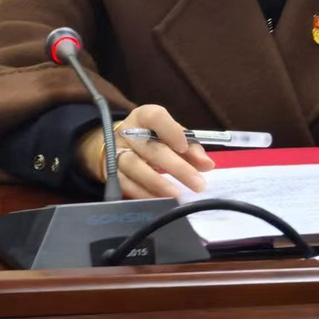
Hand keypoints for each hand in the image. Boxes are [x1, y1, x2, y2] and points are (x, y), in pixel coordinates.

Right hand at [76, 104, 214, 199]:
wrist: (118, 145)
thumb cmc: (151, 137)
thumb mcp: (170, 135)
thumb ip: (190, 148)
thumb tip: (207, 165)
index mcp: (144, 116)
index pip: (156, 117)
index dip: (170, 131)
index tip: (184, 147)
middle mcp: (128, 133)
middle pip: (152, 149)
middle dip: (177, 167)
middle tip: (198, 184)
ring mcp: (117, 153)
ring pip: (136, 168)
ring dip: (158, 184)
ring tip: (178, 195)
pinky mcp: (111, 173)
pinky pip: (127, 185)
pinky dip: (144, 194)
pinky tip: (160, 201)